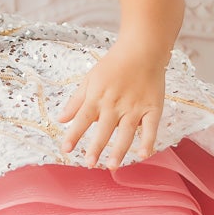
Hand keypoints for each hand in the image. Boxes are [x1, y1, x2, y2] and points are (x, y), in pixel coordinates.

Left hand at [56, 44, 165, 167]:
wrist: (142, 48)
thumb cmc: (114, 64)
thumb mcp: (90, 79)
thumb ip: (76, 101)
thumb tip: (61, 119)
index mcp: (98, 96)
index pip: (82, 119)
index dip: (74, 135)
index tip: (66, 149)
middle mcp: (115, 104)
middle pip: (104, 129)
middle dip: (96, 147)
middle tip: (89, 164)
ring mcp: (135, 107)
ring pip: (126, 132)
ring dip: (119, 150)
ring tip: (112, 166)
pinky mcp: (152, 107)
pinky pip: (151, 128)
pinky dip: (148, 141)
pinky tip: (144, 155)